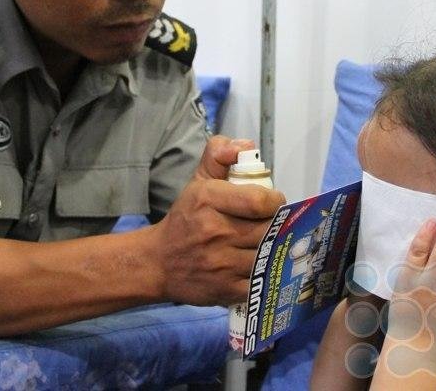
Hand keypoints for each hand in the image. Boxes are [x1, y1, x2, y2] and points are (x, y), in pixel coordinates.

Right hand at [152, 137, 285, 305]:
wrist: (158, 263)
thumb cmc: (185, 219)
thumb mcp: (198, 181)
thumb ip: (219, 155)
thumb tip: (245, 146)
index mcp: (208, 199)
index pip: (259, 201)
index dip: (275, 201)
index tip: (273, 203)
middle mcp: (214, 231)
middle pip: (267, 229)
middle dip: (277, 226)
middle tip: (273, 224)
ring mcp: (220, 264)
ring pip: (267, 256)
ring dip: (274, 250)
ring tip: (271, 244)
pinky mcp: (225, 290)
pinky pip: (260, 281)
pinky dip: (266, 275)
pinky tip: (263, 266)